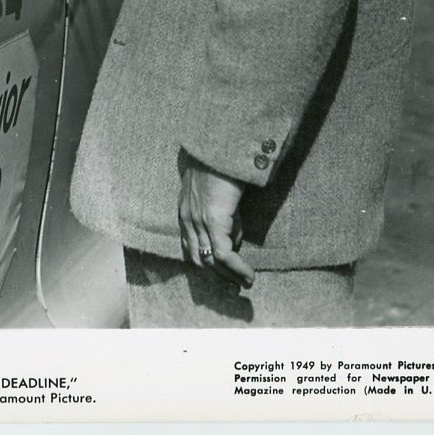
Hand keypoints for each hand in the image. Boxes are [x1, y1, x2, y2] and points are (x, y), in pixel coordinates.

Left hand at [178, 154, 254, 288]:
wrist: (219, 145)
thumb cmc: (221, 164)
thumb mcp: (217, 193)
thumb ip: (222, 215)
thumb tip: (233, 238)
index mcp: (185, 211)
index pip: (190, 246)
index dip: (206, 264)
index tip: (222, 276)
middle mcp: (187, 218)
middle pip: (197, 259)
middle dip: (216, 277)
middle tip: (234, 289)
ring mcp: (198, 220)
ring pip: (210, 261)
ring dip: (228, 277)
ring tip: (246, 285)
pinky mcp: (213, 220)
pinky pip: (223, 254)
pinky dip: (237, 269)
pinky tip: (249, 276)